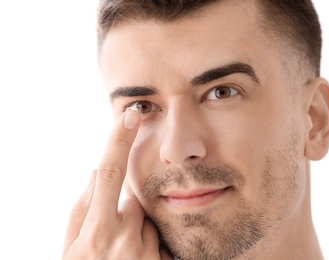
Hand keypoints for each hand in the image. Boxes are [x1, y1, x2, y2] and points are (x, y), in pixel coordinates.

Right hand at [62, 109, 165, 258]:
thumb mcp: (70, 249)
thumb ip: (81, 207)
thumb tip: (97, 170)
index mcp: (96, 230)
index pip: (110, 172)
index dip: (118, 140)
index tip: (131, 114)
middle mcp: (125, 238)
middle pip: (134, 200)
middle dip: (126, 211)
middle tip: (115, 239)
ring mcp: (147, 253)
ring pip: (147, 220)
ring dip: (138, 231)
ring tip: (126, 256)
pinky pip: (160, 238)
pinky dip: (151, 245)